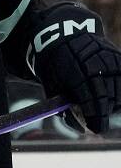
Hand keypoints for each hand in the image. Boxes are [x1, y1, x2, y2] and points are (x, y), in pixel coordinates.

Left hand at [31, 5, 120, 132]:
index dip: (96, 117)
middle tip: (98, 121)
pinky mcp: (119, 58)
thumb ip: (65, 107)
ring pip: (120, 91)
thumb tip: (82, 128)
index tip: (96, 129)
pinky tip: (114, 98)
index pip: (92, 101)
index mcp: (76, 74)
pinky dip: (120, 92)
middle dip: (104, 113)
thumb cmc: (56, 67)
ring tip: (104, 107)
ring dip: (114, 104)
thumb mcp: (53, 87)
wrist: (66, 37)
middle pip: (109, 98)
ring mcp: (110, 61)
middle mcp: (96, 66)